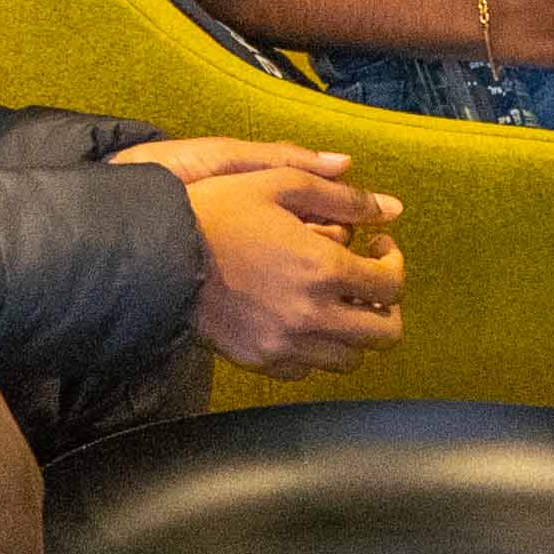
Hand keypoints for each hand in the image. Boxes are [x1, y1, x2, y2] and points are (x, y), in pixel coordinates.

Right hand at [147, 144, 407, 374]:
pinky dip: (318, 349)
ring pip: (351, 359)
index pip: (392, 285)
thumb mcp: (279, 183)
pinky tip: (303, 318)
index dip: (395, 263)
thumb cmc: (219, 210)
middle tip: (370, 281)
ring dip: (355, 330)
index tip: (379, 248)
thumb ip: (342, 197)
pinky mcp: (261, 360)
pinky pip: (309, 369)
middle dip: (387, 306)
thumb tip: (391, 208)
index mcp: (323, 270)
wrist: (158, 255)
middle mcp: (312, 316)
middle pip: (384, 334)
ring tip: (337, 300)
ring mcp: (286, 345)